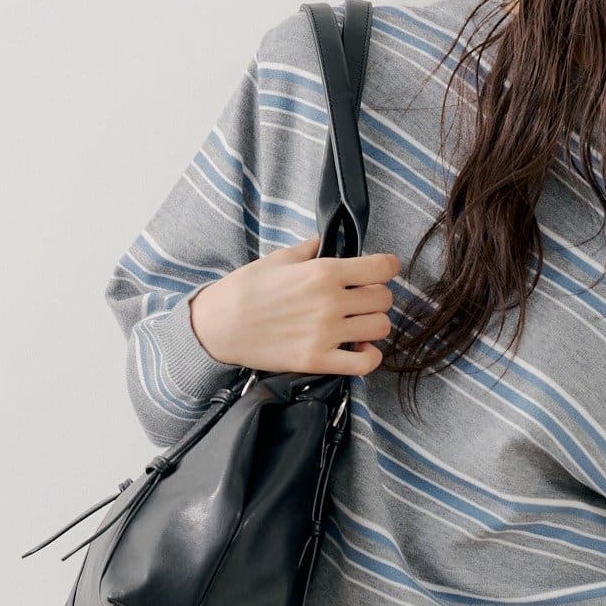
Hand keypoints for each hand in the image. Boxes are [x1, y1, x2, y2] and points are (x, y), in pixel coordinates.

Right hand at [189, 232, 398, 376]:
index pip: (381, 268)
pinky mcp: (318, 360)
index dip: (387, 269)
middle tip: (362, 302)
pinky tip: (358, 350)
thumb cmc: (245, 290)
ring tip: (357, 326)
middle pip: (384, 299)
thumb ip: (308, 250)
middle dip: (378, 298)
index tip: (382, 272)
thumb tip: (324, 242)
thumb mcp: (277, 259)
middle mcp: (330, 301)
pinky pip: (364, 363)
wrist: (218, 325)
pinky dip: (369, 357)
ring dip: (373, 326)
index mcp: (323, 272)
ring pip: (380, 328)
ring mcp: (326, 333)